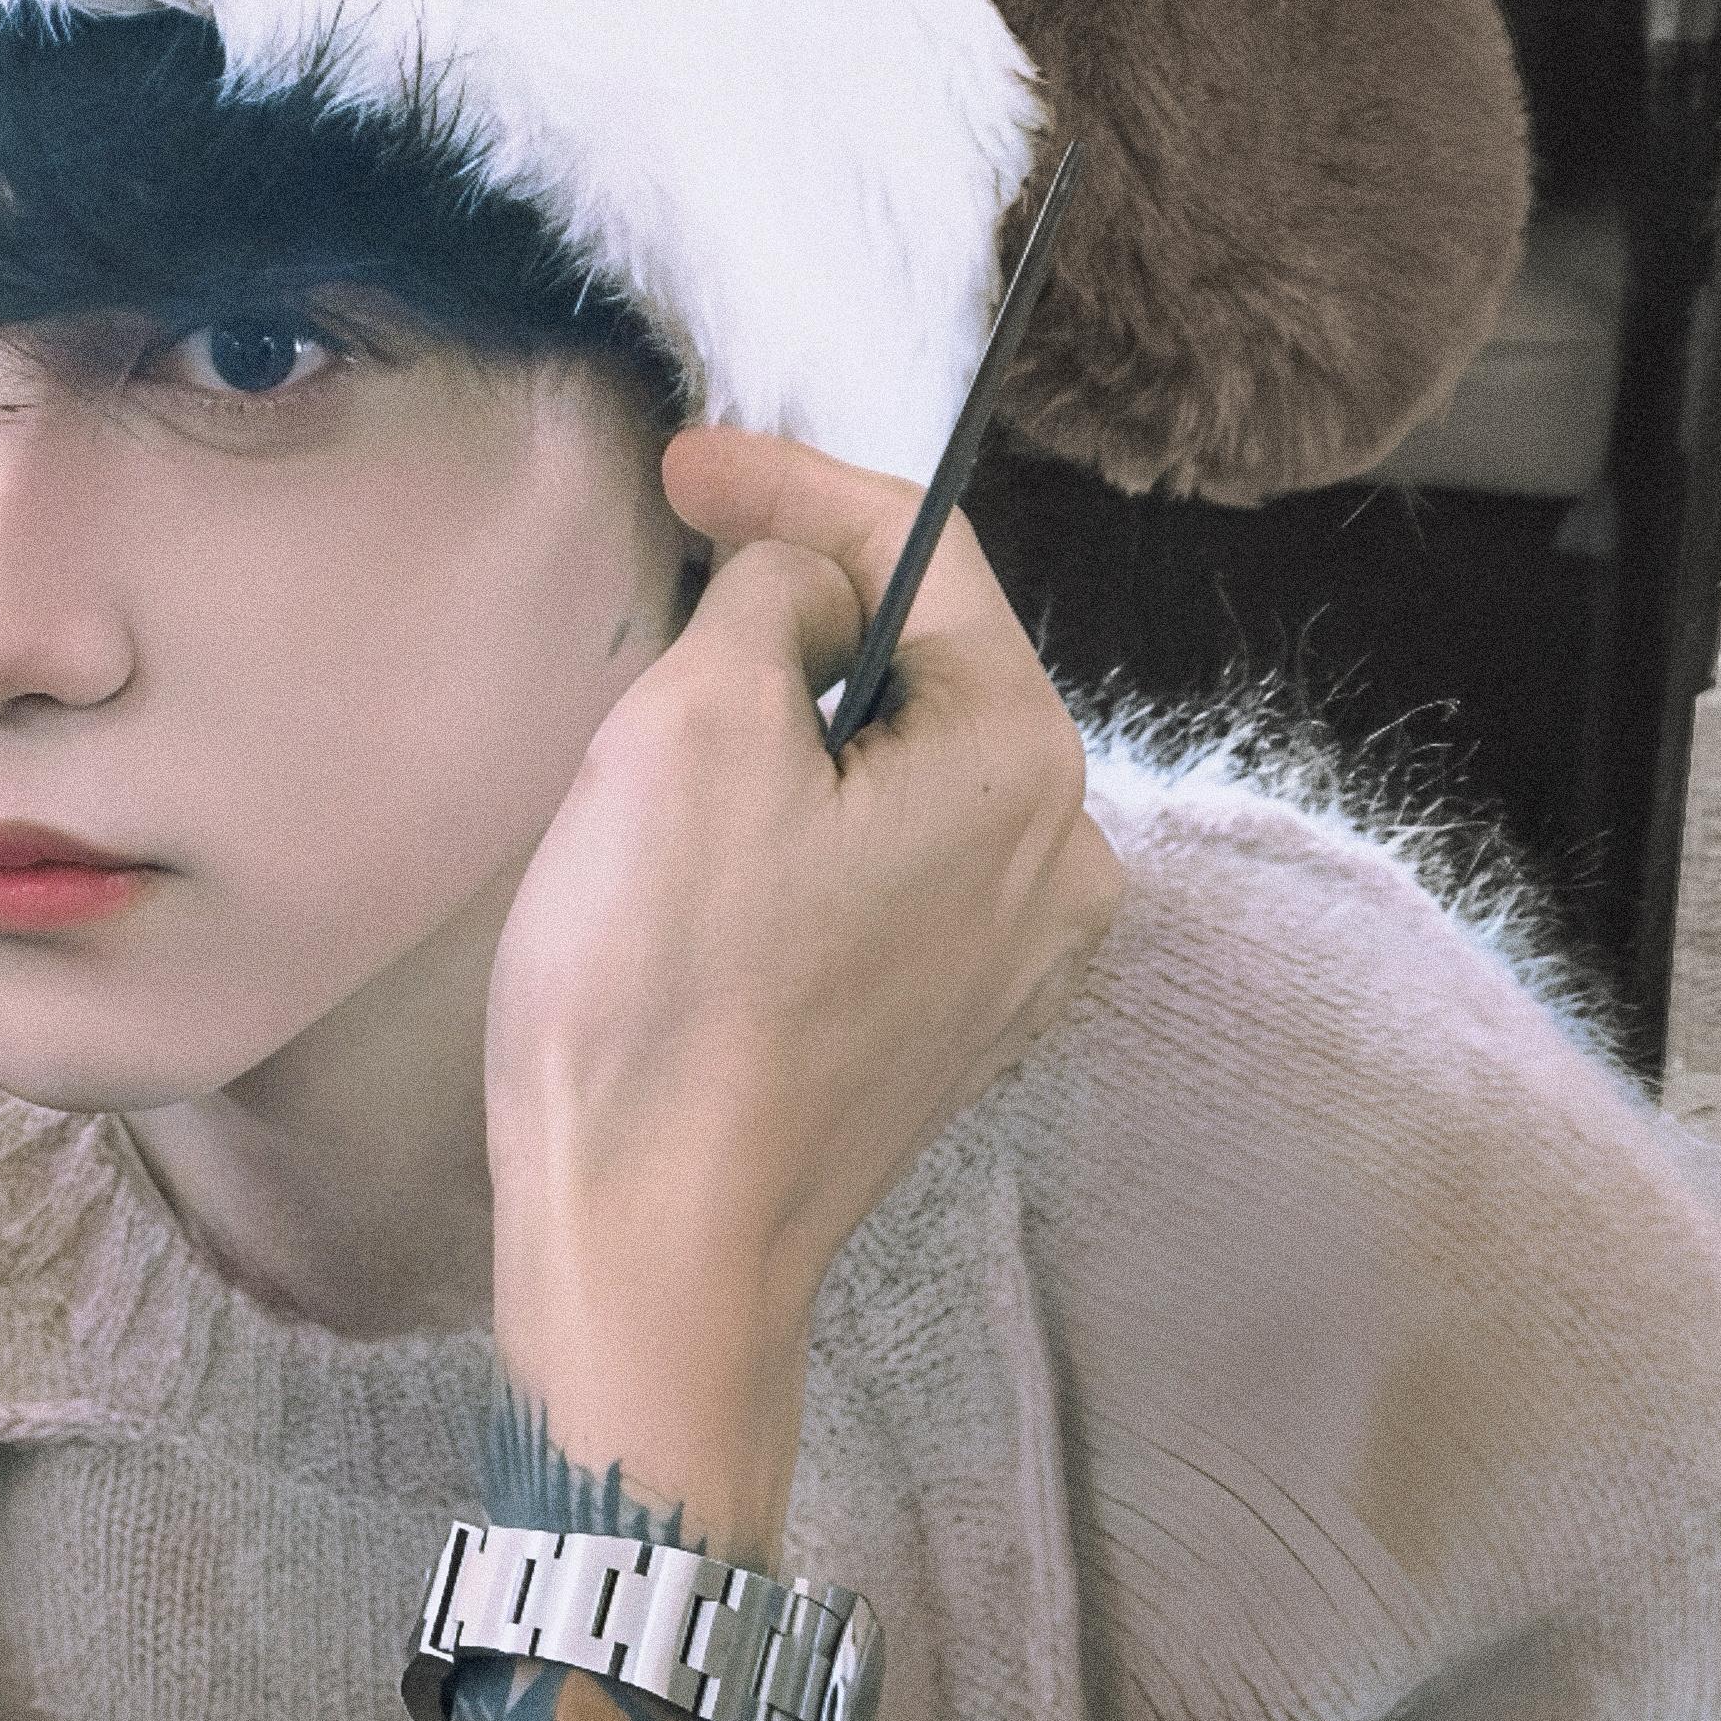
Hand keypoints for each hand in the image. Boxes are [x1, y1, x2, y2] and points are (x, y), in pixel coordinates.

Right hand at [484, 425, 1119, 1554]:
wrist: (653, 1255)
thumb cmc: (662, 989)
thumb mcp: (690, 728)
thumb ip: (767, 602)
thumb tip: (803, 593)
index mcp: (1025, 759)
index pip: (921, 553)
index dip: (791, 486)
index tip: (680, 465)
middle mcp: (1067, 855)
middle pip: (925, 665)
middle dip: (798, 616)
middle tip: (667, 592)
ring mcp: (1018, 960)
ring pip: (902, 773)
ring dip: (796, 732)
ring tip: (670, 747)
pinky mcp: (949, 1034)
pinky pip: (888, 875)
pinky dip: (809, 834)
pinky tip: (712, 864)